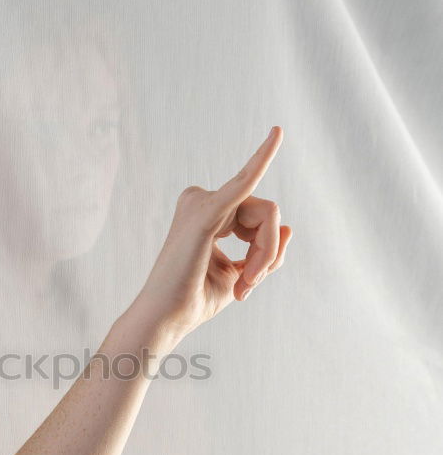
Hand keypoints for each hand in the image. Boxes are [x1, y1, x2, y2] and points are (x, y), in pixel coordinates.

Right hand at [133, 126, 291, 345]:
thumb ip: (265, 251)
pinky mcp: (204, 214)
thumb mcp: (240, 274)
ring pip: (266, 214)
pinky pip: (243, 184)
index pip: (258, 218)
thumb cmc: (193, 300)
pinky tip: (276, 136)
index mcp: (208, 212)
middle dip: (267, 253)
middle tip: (248, 288)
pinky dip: (261, 160)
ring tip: (245, 285)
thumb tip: (288, 227)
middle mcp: (201, 200)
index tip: (249, 284)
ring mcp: (200, 203)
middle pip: (265, 214)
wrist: (166, 319)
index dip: (264, 251)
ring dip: (266, 254)